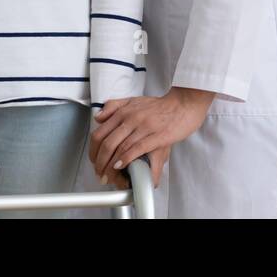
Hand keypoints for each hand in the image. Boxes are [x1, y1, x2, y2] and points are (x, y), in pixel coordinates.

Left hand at [89, 87, 215, 188]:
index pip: (100, 132)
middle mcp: (131, 118)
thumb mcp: (134, 101)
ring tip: (108, 175)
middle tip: (100, 172)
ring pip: (120, 148)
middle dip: (100, 162)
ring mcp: (144, 127)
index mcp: (124, 111)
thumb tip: (98, 117)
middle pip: (108, 143)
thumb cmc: (160, 106)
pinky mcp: (157, 136)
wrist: (183, 105)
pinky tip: (121, 166)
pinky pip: (137, 149)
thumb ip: (114, 106)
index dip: (93, 150)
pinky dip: (126, 159)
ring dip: (111, 165)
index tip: (94, 160)